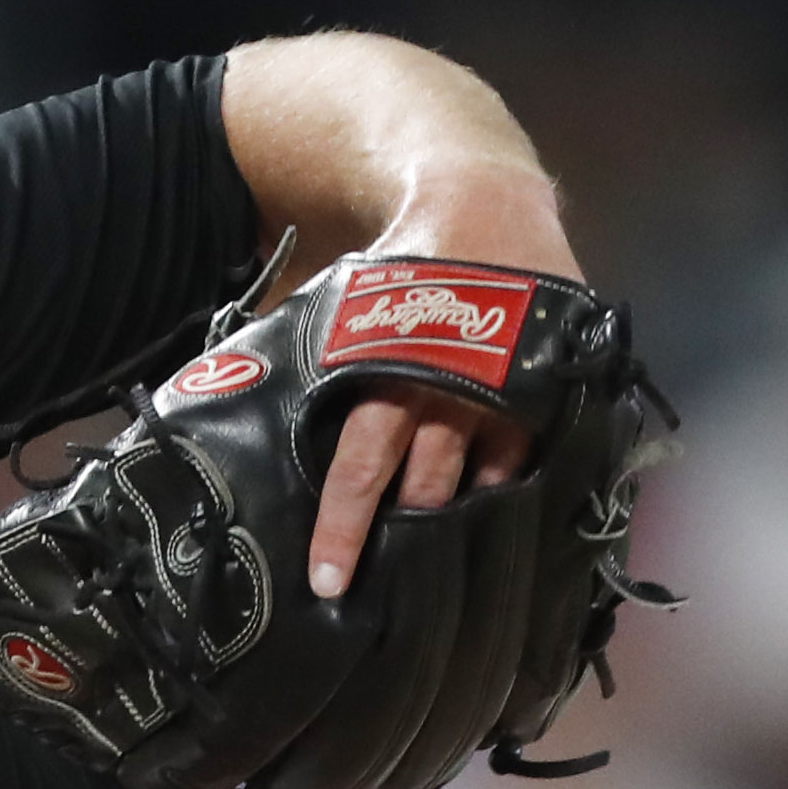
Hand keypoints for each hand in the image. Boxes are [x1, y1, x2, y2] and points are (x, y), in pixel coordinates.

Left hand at [305, 171, 580, 601]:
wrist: (485, 202)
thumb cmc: (406, 264)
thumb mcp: (353, 306)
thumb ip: (322, 361)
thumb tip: (243, 396)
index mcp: (389, 373)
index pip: (359, 467)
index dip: (342, 529)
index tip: (328, 582)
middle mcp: (448, 393)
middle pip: (422, 491)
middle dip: (403, 541)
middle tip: (384, 586)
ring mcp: (502, 395)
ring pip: (478, 487)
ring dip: (456, 524)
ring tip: (441, 563)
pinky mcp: (544, 391)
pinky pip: (526, 462)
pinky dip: (507, 490)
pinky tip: (494, 515)